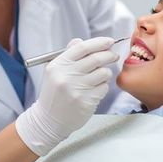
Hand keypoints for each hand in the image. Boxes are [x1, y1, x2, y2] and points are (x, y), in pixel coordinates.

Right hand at [15, 37, 117, 155]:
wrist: (49, 120)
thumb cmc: (54, 93)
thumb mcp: (54, 71)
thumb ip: (68, 55)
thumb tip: (82, 41)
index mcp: (58, 65)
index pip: (82, 47)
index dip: (99, 42)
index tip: (109, 41)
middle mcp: (66, 76)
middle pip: (96, 59)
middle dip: (109, 54)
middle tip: (114, 55)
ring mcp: (77, 90)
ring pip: (104, 73)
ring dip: (106, 72)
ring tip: (100, 76)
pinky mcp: (86, 102)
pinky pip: (104, 88)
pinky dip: (103, 87)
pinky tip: (94, 90)